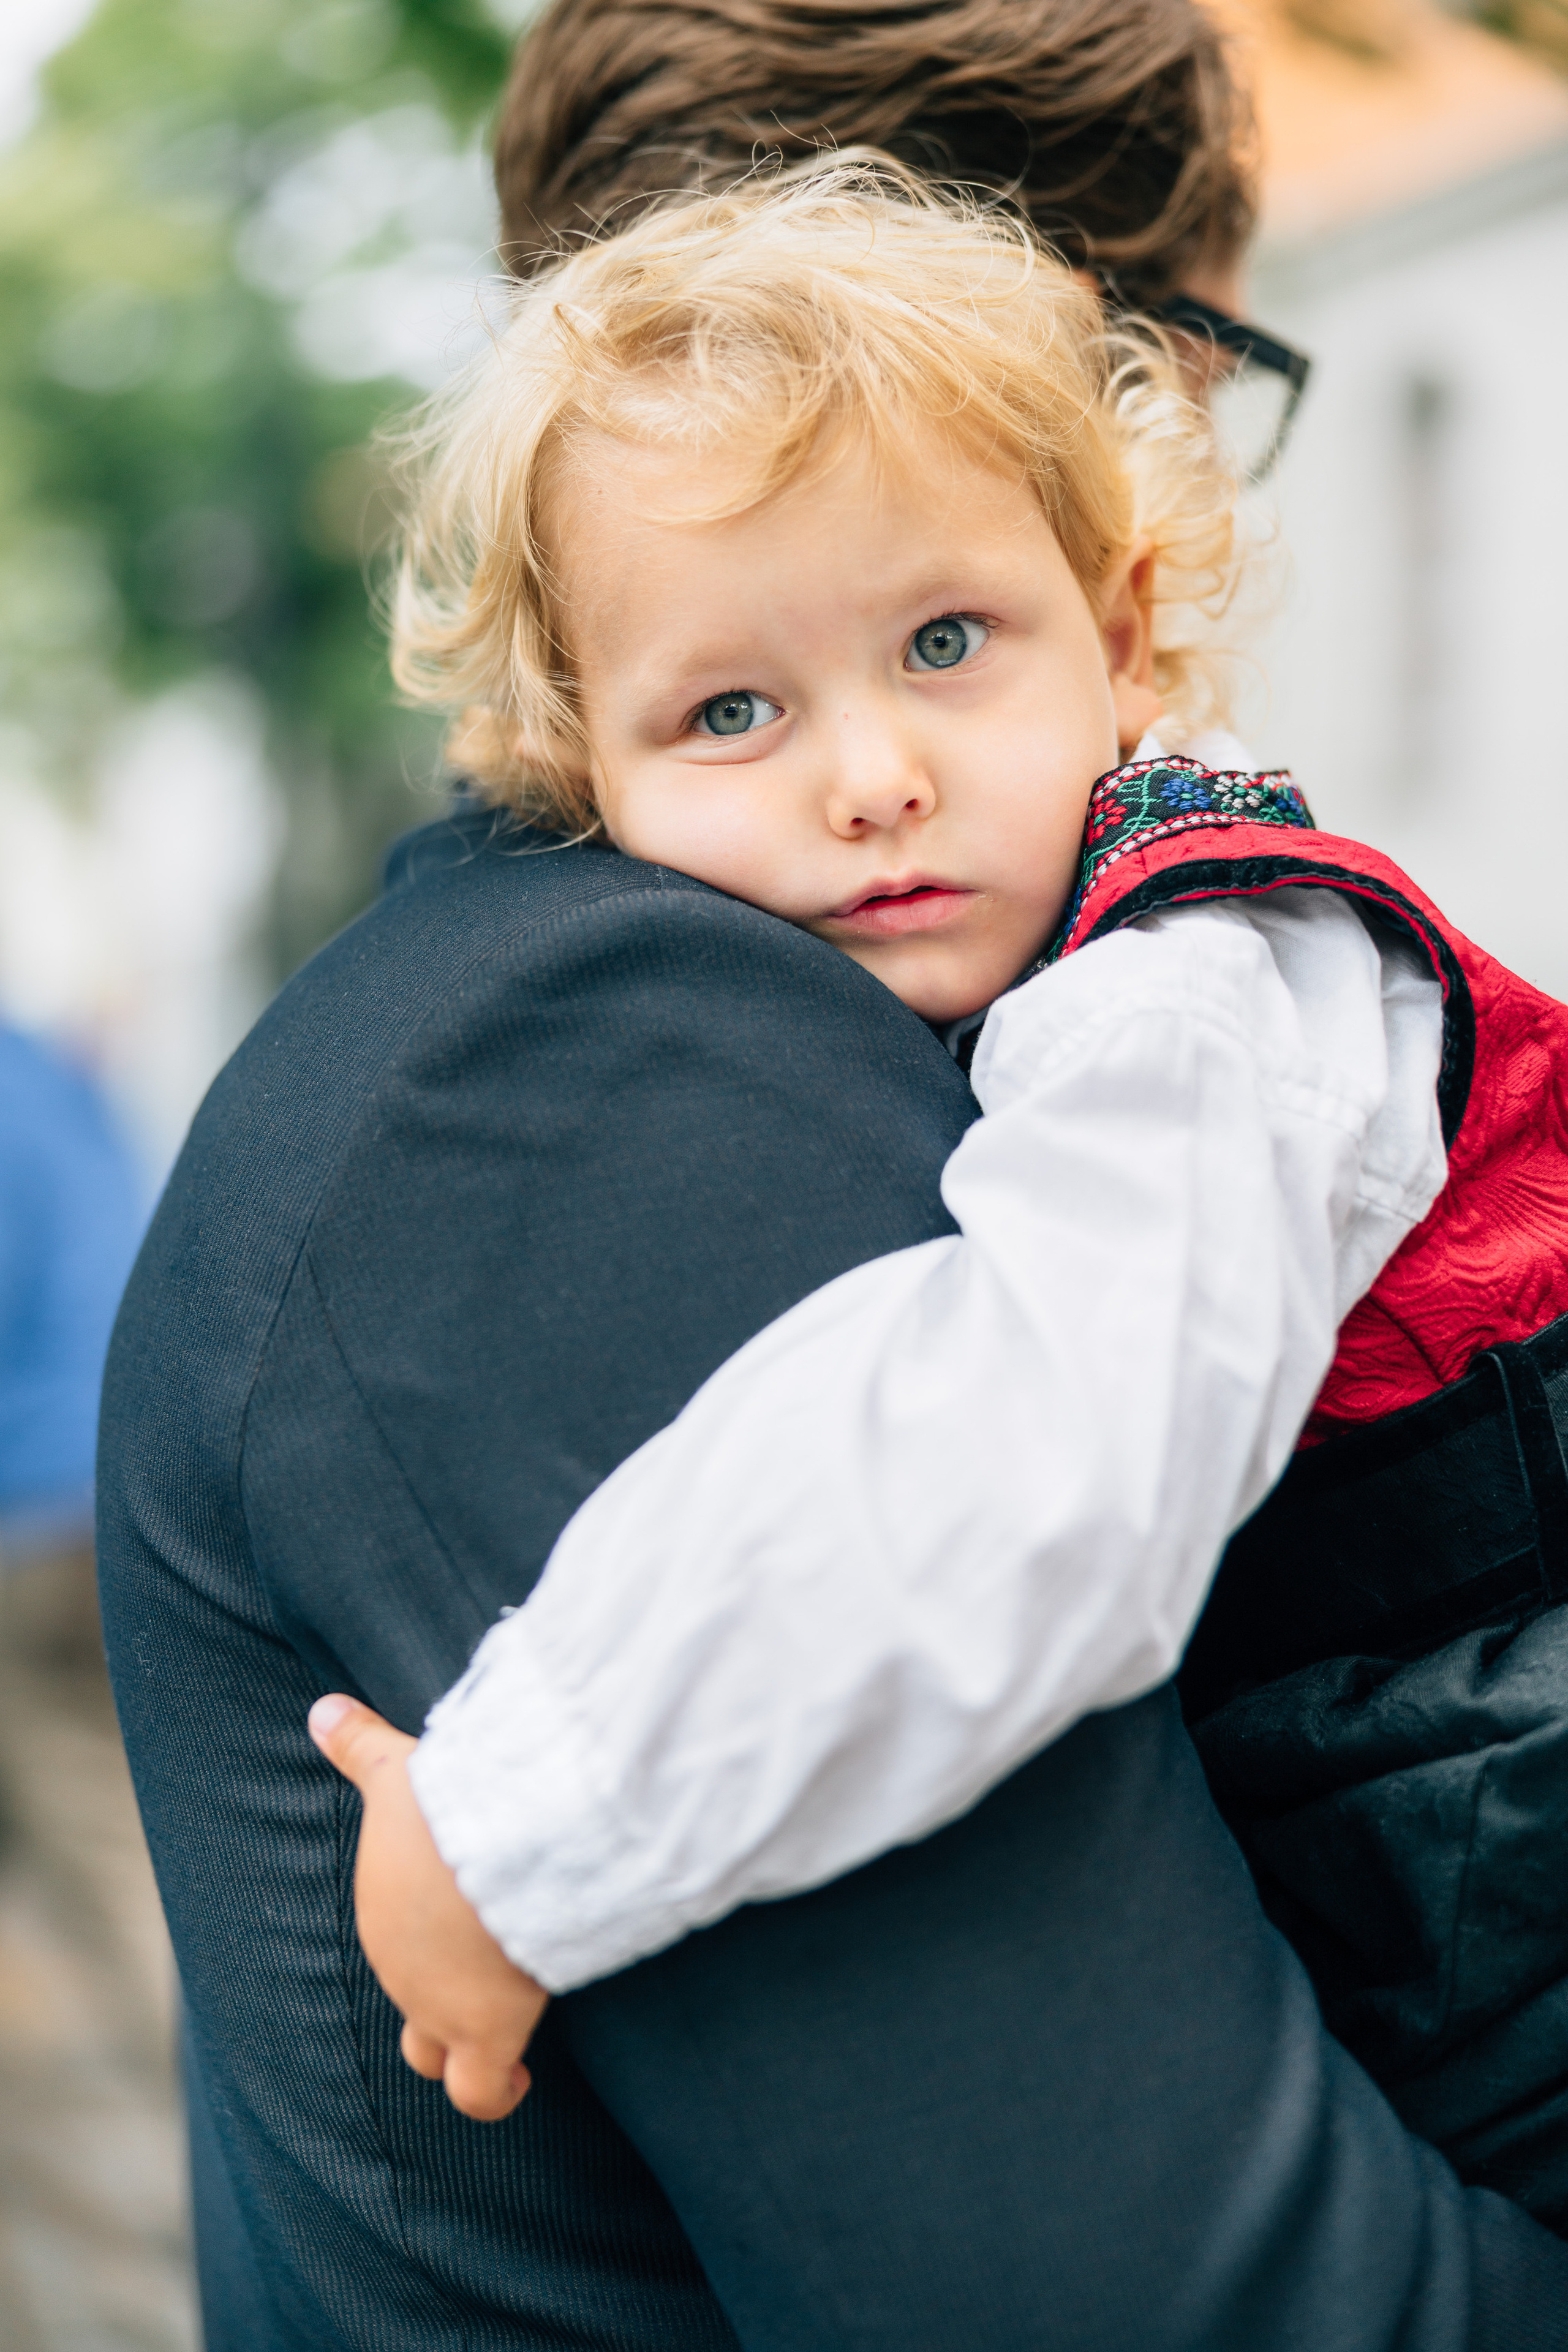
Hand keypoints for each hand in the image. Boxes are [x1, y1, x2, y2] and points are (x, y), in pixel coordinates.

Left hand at [307, 1693, 549, 2120]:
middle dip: (444, 1999)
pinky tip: (515, 2083)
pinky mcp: (486, 2032)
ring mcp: (439, 2007)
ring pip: (437, 2054)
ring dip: (466, 2048)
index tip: (457, 1932)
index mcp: (384, 1910)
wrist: (502, 1841)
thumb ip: (360, 1746)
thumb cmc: (455, 1802)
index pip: (400, 1940)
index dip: (429, 1937)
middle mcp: (402, 1967)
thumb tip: (321, 1708)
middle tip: (481, 1986)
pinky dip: (495, 2092)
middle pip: (411, 2004)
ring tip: (501, 2045)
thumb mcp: (398, 1769)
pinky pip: (478, 2092)